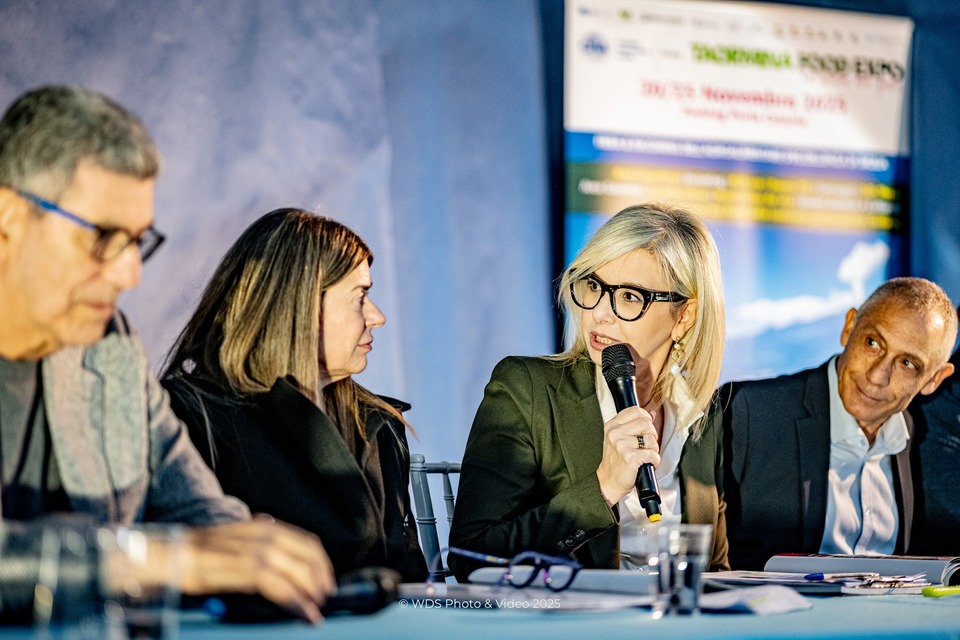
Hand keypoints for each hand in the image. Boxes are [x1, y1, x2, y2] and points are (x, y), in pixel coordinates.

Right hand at [180, 517, 334, 622]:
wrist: (173, 553)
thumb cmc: (199, 552)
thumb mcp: (238, 541)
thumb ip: (261, 548)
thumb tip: (282, 565)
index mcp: (264, 527)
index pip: (306, 542)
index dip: (321, 563)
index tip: (325, 579)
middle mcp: (265, 535)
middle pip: (308, 557)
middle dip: (320, 580)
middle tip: (324, 597)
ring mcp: (257, 551)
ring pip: (299, 572)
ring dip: (312, 593)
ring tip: (315, 609)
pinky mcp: (248, 570)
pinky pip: (282, 587)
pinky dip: (298, 602)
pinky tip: (304, 613)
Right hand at [596, 406, 659, 505]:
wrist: (608, 481)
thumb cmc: (615, 461)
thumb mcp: (618, 438)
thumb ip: (633, 425)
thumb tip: (651, 414)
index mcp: (612, 426)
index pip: (635, 411)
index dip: (646, 418)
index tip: (646, 428)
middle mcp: (615, 433)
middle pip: (646, 423)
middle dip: (652, 435)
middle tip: (647, 445)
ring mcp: (621, 445)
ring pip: (651, 439)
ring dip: (654, 449)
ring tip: (646, 455)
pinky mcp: (630, 457)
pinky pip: (653, 454)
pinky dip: (655, 461)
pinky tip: (647, 463)